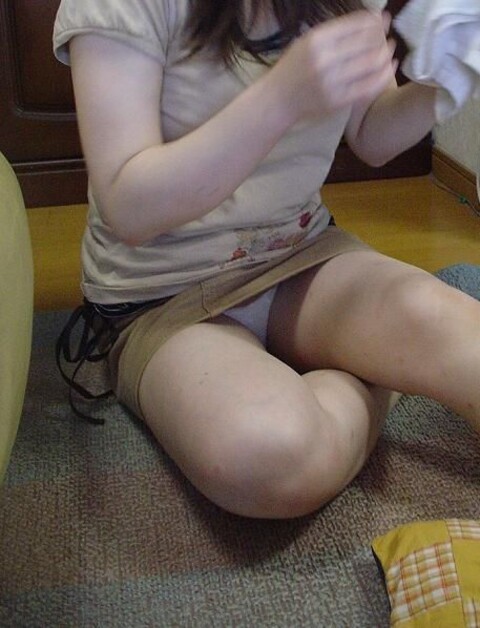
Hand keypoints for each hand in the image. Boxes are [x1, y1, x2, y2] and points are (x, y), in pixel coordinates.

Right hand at [270, 10, 397, 121]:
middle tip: (387, 37)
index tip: (383, 21)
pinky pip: (370, 85)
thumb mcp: (309, 41)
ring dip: (387, 53)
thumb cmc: (295, 68)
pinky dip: (385, 74)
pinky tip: (389, 67)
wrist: (278, 100)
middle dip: (383, 37)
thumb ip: (339, 31)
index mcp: (316, 40)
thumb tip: (377, 18)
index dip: (376, 21)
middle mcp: (324, 60)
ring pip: (373, 62)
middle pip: (368, 41)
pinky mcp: (338, 101)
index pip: (357, 23)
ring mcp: (332, 82)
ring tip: (389, 50)